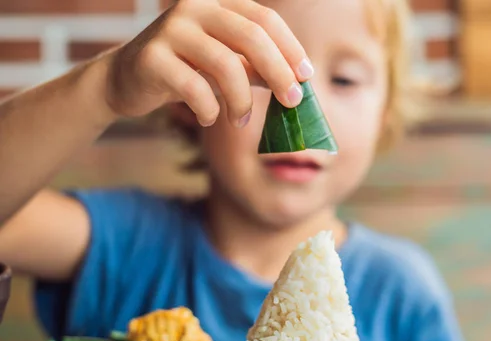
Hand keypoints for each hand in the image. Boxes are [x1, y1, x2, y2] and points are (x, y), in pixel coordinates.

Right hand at [103, 0, 312, 126]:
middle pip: (251, 36)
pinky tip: (209, 118)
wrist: (125, 79)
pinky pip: (195, 88)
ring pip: (225, 64)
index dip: (290, 48)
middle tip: (291, 102)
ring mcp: (171, 29)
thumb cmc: (184, 71)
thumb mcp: (224, 65)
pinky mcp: (152, 57)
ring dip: (242, 100)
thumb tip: (296, 84)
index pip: (264, 18)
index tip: (306, 77)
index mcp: (216, 3)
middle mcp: (194, 7)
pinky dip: (209, 110)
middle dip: (278, 72)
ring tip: (241, 121)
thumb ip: (255, 68)